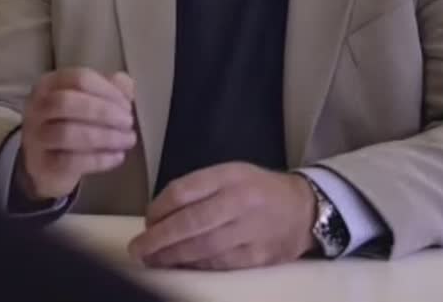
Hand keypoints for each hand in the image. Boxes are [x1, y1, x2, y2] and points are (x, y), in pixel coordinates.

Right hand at [16, 69, 137, 200]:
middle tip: (128, 122)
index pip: (79, 78)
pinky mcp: (42, 165)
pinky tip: (118, 157)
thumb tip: (126, 83)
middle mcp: (37, 107)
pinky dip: (99, 159)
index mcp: (49, 84)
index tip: (127, 104)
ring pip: (67, 133)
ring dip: (105, 136)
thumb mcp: (89, 102)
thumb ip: (109, 89)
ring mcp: (35, 137)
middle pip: (67, 102)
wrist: (48, 165)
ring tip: (127, 140)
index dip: (108, 90)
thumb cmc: (72, 125)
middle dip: (103, 111)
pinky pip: (70, 161)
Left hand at [128, 162, 316, 269]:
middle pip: (191, 222)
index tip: (145, 221)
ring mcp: (251, 230)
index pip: (184, 191)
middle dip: (159, 238)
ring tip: (152, 260)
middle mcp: (240, 201)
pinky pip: (220, 263)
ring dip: (172, 256)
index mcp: (229, 176)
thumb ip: (196, 189)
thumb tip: (158, 215)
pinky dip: (197, 266)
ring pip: (204, 247)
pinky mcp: (259, 256)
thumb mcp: (229, 174)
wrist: (305, 209)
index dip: (158, 208)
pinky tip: (180, 266)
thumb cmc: (256, 190)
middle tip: (137, 249)